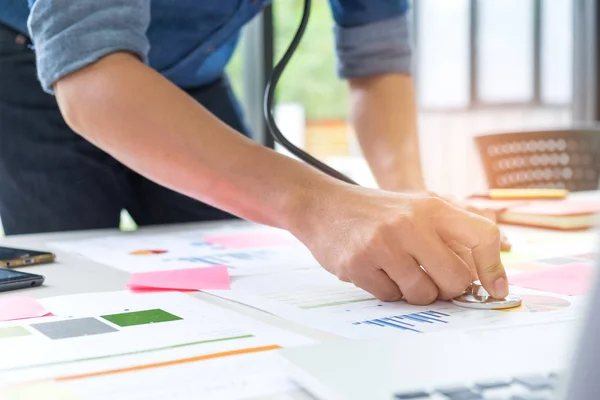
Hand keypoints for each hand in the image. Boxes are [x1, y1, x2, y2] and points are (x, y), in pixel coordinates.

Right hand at [291, 185, 507, 304]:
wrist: (322, 205)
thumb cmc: (375, 212)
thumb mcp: (415, 207)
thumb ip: (449, 233)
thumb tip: (485, 275)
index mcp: (430, 207)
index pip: (482, 236)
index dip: (494, 268)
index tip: (496, 288)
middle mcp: (410, 223)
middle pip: (456, 279)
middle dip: (448, 289)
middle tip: (433, 281)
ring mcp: (383, 245)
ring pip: (422, 295)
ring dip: (414, 292)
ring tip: (396, 270)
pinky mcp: (359, 264)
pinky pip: (390, 297)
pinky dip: (386, 290)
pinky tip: (375, 270)